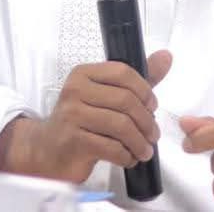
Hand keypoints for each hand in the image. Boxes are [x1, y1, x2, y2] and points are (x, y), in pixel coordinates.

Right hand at [0, 50, 171, 182]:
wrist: (47, 150)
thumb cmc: (82, 120)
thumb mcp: (107, 95)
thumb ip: (136, 79)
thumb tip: (166, 56)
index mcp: (84, 73)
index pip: (122, 72)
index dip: (144, 89)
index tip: (152, 106)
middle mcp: (75, 90)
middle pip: (125, 100)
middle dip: (146, 121)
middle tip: (153, 135)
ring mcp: (72, 115)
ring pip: (121, 125)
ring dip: (140, 141)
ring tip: (144, 150)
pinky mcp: (73, 141)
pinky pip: (111, 147)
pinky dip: (126, 156)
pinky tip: (128, 158)